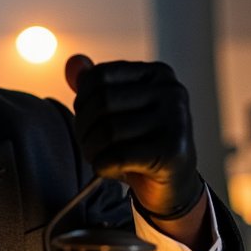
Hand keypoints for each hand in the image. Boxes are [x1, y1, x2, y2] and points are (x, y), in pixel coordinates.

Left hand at [65, 55, 203, 219]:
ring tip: (100, 158)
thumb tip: (74, 64)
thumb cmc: (140, 143)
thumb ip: (95, 86)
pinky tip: (110, 169)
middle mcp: (171, 92)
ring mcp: (175, 120)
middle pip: (102, 102)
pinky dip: (103, 167)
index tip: (86, 120)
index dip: (82, 101)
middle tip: (88, 144)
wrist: (172, 185)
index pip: (100, 76)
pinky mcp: (172, 151)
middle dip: (83, 128)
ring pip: (108, 131)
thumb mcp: (118, 111)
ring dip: (92, 151)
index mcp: (157, 74)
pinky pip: (117, 156)